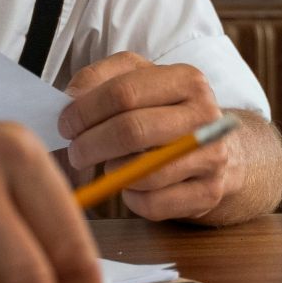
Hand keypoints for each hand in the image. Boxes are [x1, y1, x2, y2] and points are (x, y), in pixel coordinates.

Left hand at [58, 53, 234, 221]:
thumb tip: (72, 97)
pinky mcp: (209, 193)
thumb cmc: (163, 112)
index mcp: (186, 79)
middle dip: (90, 145)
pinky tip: (131, 186)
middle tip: (75, 152)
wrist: (216, 147)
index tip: (65, 124)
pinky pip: (154, 204)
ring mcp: (212, 156)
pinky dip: (131, 199)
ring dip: (111, 173)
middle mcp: (205, 116)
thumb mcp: (137, 80)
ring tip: (106, 165)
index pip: (124, 93)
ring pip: (143, 173)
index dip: (85, 111)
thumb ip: (101, 78)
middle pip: (132, 131)